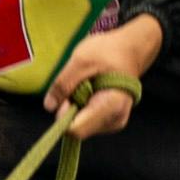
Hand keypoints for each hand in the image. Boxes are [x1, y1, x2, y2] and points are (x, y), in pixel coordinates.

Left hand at [48, 12, 164, 135]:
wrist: (130, 49)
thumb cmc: (110, 51)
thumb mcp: (81, 60)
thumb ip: (63, 83)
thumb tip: (49, 106)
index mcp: (111, 108)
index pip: (76, 129)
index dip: (64, 113)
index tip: (67, 93)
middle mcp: (113, 121)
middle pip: (77, 128)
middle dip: (70, 108)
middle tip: (78, 84)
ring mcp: (112, 123)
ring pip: (80, 124)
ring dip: (75, 106)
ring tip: (87, 84)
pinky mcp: (108, 120)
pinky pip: (85, 119)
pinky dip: (81, 105)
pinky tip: (90, 90)